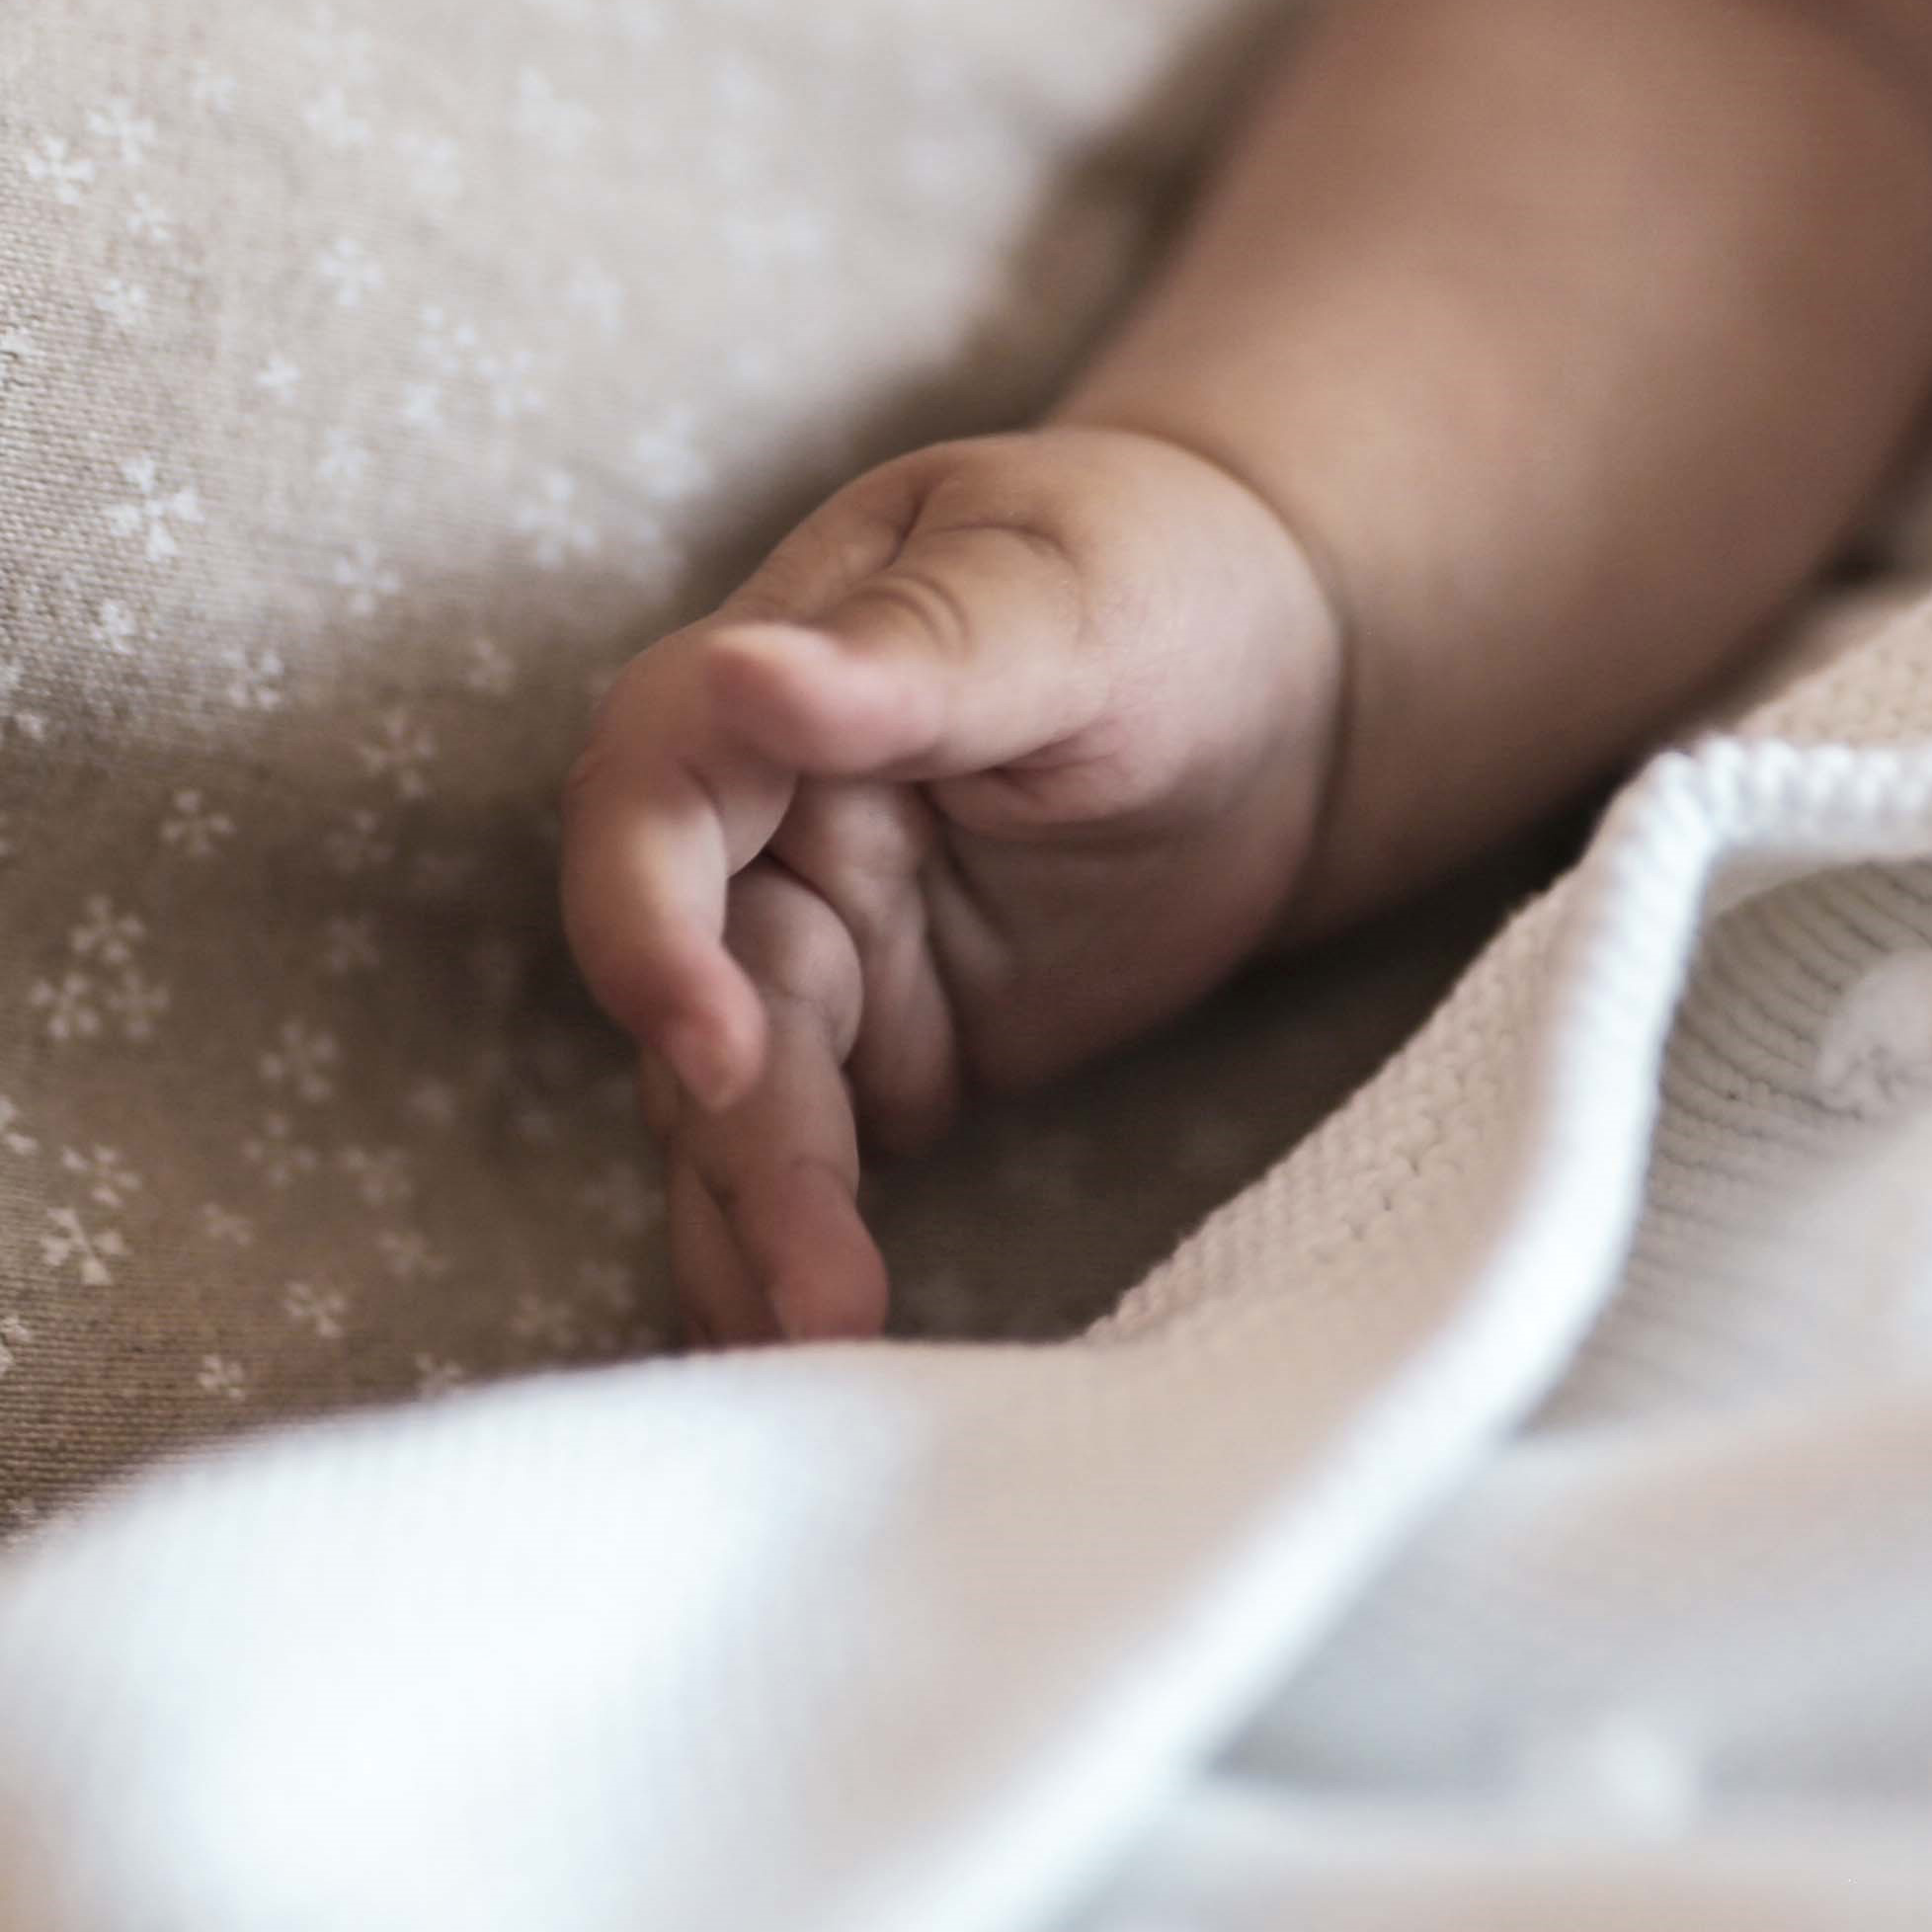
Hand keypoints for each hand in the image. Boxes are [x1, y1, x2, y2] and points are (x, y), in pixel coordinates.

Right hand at [561, 424, 1345, 1344]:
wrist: (1283, 674)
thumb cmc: (1163, 584)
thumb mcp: (1065, 599)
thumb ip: (909, 658)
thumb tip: (744, 671)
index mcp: (770, 684)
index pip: (652, 798)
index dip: (647, 923)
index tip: (717, 1042)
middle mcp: (756, 830)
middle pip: (691, 993)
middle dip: (737, 1141)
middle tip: (810, 1284)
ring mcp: (814, 952)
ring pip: (736, 1105)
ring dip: (757, 1225)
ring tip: (820, 1341)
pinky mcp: (881, 1057)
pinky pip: (807, 1167)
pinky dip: (793, 1254)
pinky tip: (809, 1346)